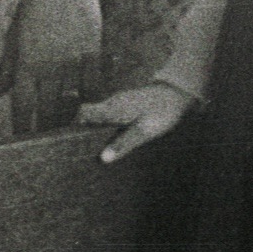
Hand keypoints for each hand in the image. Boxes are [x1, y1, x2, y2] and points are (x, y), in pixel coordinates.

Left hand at [6, 0, 104, 129]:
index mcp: (27, 62)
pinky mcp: (94, 53)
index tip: (23, 140)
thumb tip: (0, 92)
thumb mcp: (15, 33)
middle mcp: (50, 66)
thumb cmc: (36, 5)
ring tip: (65, 130)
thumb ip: (8, 65)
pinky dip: (92, 99)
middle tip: (46, 142)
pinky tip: (89, 106)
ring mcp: (73, 61)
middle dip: (46, 129)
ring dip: (68, 119)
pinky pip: (95, 86)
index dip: (22, 127)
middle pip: (48, 110)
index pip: (23, 105)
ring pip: (72, 103)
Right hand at [77, 82, 194, 163]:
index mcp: (113, 107)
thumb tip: (103, 158)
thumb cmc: (162, 110)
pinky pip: (111, 117)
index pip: (84, 112)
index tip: (74, 143)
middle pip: (90, 116)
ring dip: (98, 131)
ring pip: (101, 117)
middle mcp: (113, 103)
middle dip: (86, 133)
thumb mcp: (145, 130)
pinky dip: (109, 128)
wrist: (178, 93)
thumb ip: (124, 143)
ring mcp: (119, 103)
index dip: (76, 125)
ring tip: (100, 152)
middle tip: (86, 154)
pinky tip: (116, 142)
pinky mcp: (127, 105)